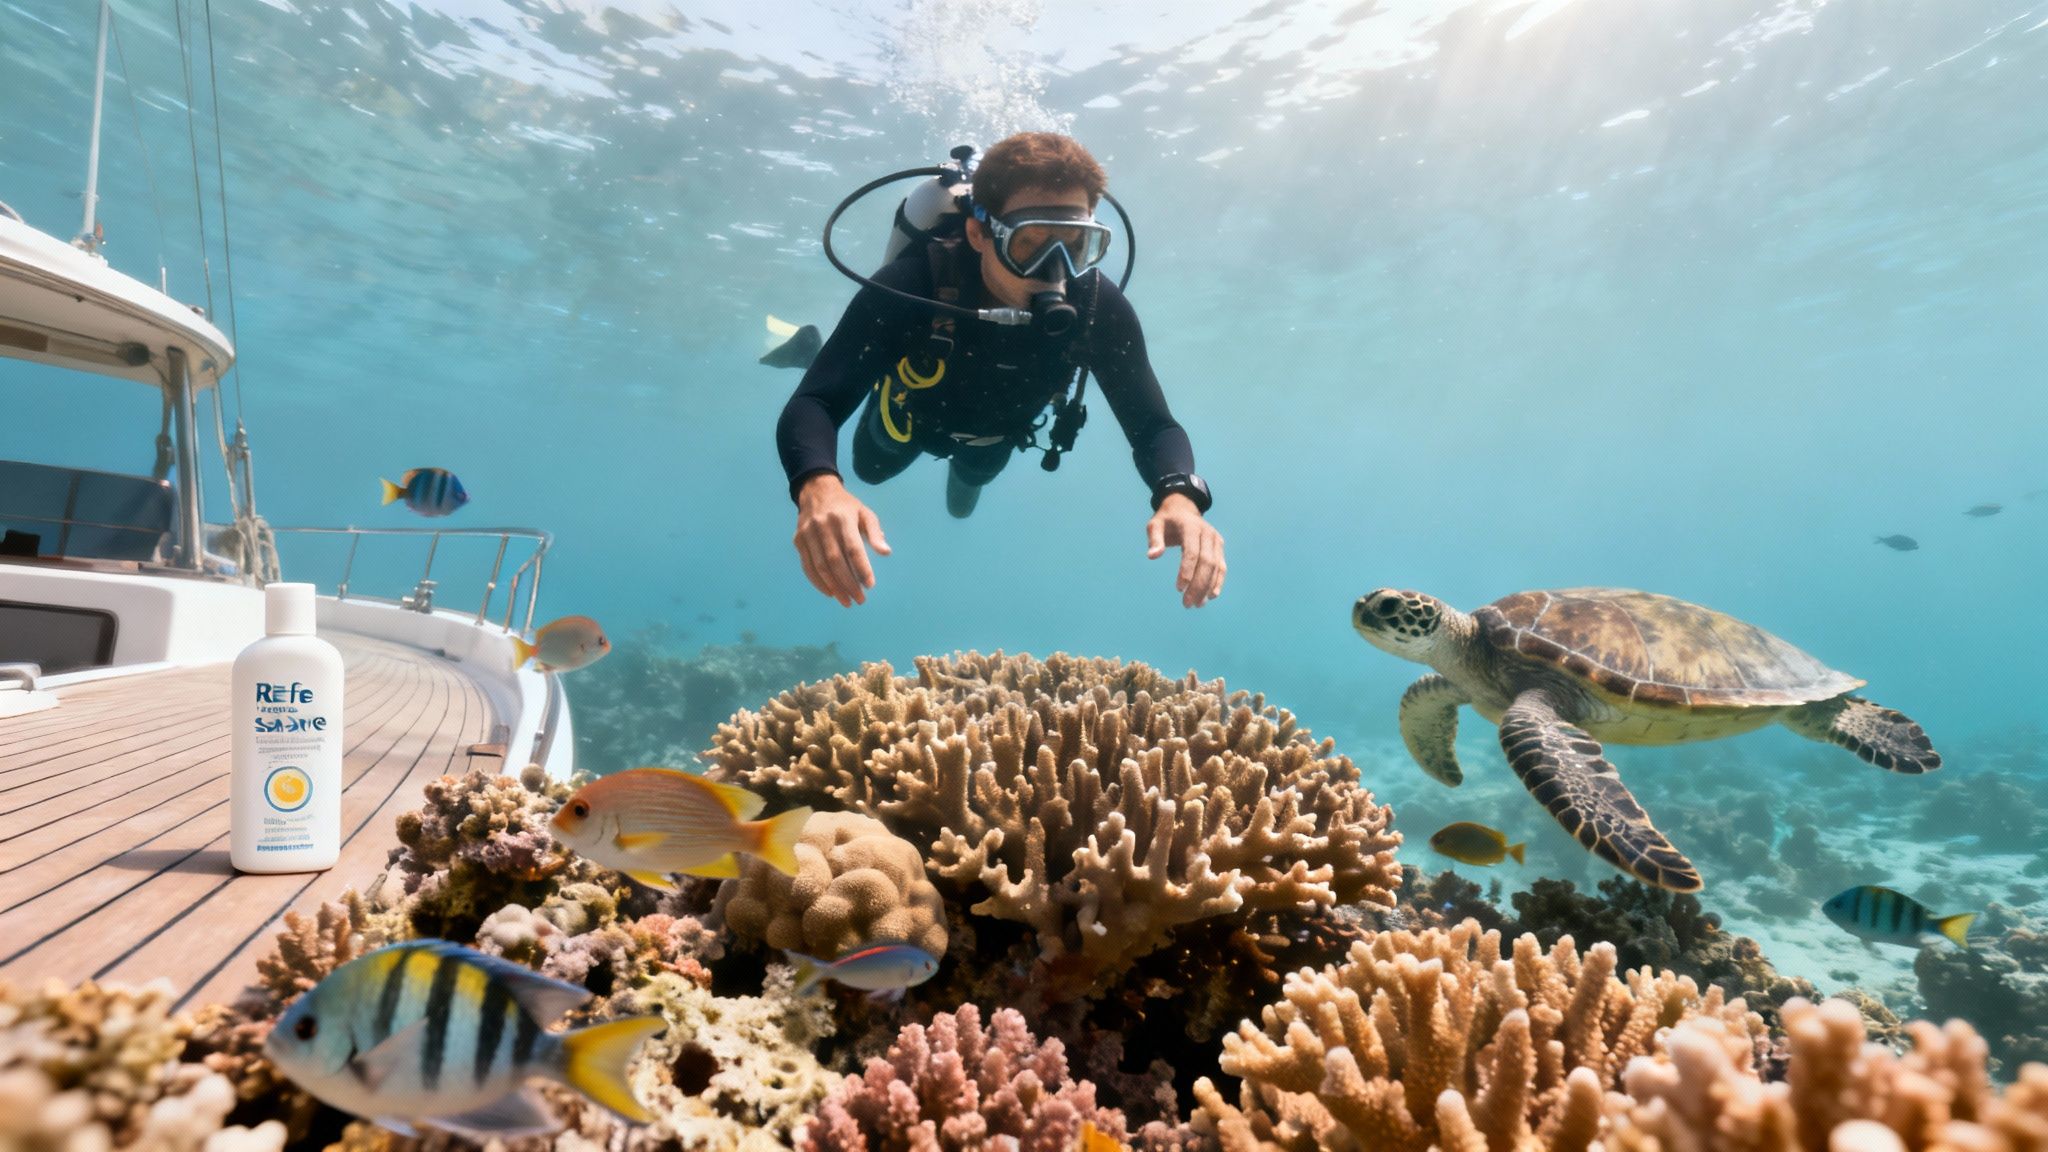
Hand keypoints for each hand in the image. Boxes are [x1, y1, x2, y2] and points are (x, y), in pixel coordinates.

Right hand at [793, 474, 890, 605]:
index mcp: (843, 518)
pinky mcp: (798, 541)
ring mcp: (807, 534)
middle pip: (835, 560)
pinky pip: (807, 566)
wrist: (816, 491)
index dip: (862, 567)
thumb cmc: (846, 506)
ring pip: (820, 566)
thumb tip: (886, 552)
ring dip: (834, 587)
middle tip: (859, 599)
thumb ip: (875, 533)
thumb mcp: (865, 513)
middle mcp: (823, 525)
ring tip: (846, 601)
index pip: (853, 548)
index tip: (870, 585)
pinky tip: (830, 592)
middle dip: (848, 583)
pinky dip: (818, 582)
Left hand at [1145, 494, 1224, 607]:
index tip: (1179, 589)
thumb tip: (1152, 556)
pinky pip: (1221, 566)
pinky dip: (1217, 582)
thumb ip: (1154, 540)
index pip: (1192, 552)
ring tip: (1197, 604)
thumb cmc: (1166, 520)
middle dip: (1198, 585)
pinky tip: (1211, 596)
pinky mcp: (1219, 547)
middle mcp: (1207, 533)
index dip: (1187, 571)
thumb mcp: (1155, 525)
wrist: (1183, 509)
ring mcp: (1216, 540)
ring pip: (1216, 567)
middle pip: (1206, 562)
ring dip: (1208, 587)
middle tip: (1187, 604)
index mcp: (1191, 527)